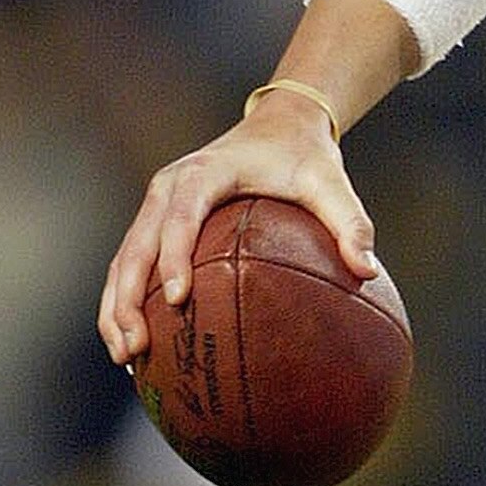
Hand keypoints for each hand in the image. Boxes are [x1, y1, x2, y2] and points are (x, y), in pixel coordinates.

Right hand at [96, 90, 376, 365]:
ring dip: (117, 308)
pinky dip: (128, 303)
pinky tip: (137, 347)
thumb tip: (368, 273)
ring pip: (124, 260)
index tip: (179, 298)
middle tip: (136, 346)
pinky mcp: (157, 222)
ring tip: (125, 359)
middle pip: (136, 244)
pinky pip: (134, 265)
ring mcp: (158, 205)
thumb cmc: (306, 159)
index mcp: (205, 174)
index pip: (181, 215)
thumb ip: (351, 223)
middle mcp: (170, 187)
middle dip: (128, 297)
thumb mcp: (332, 184)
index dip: (175, 255)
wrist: (279, 126)